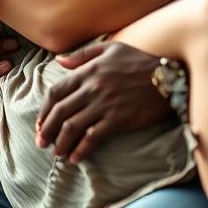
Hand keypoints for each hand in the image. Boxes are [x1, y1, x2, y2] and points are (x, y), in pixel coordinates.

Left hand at [36, 40, 168, 161]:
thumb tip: (59, 61)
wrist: (167, 77)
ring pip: (72, 127)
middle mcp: (92, 88)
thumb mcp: (111, 49)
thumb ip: (83, 55)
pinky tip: (75, 158)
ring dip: (61, 142)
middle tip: (41, 143)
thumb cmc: (139, 61)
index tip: (40, 122)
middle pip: (60, 112)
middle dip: (46, 130)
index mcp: (88, 71)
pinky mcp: (117, 120)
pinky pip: (93, 138)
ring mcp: (104, 105)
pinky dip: (81, 150)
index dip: (44, 110)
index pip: (56, 92)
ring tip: (57, 153)